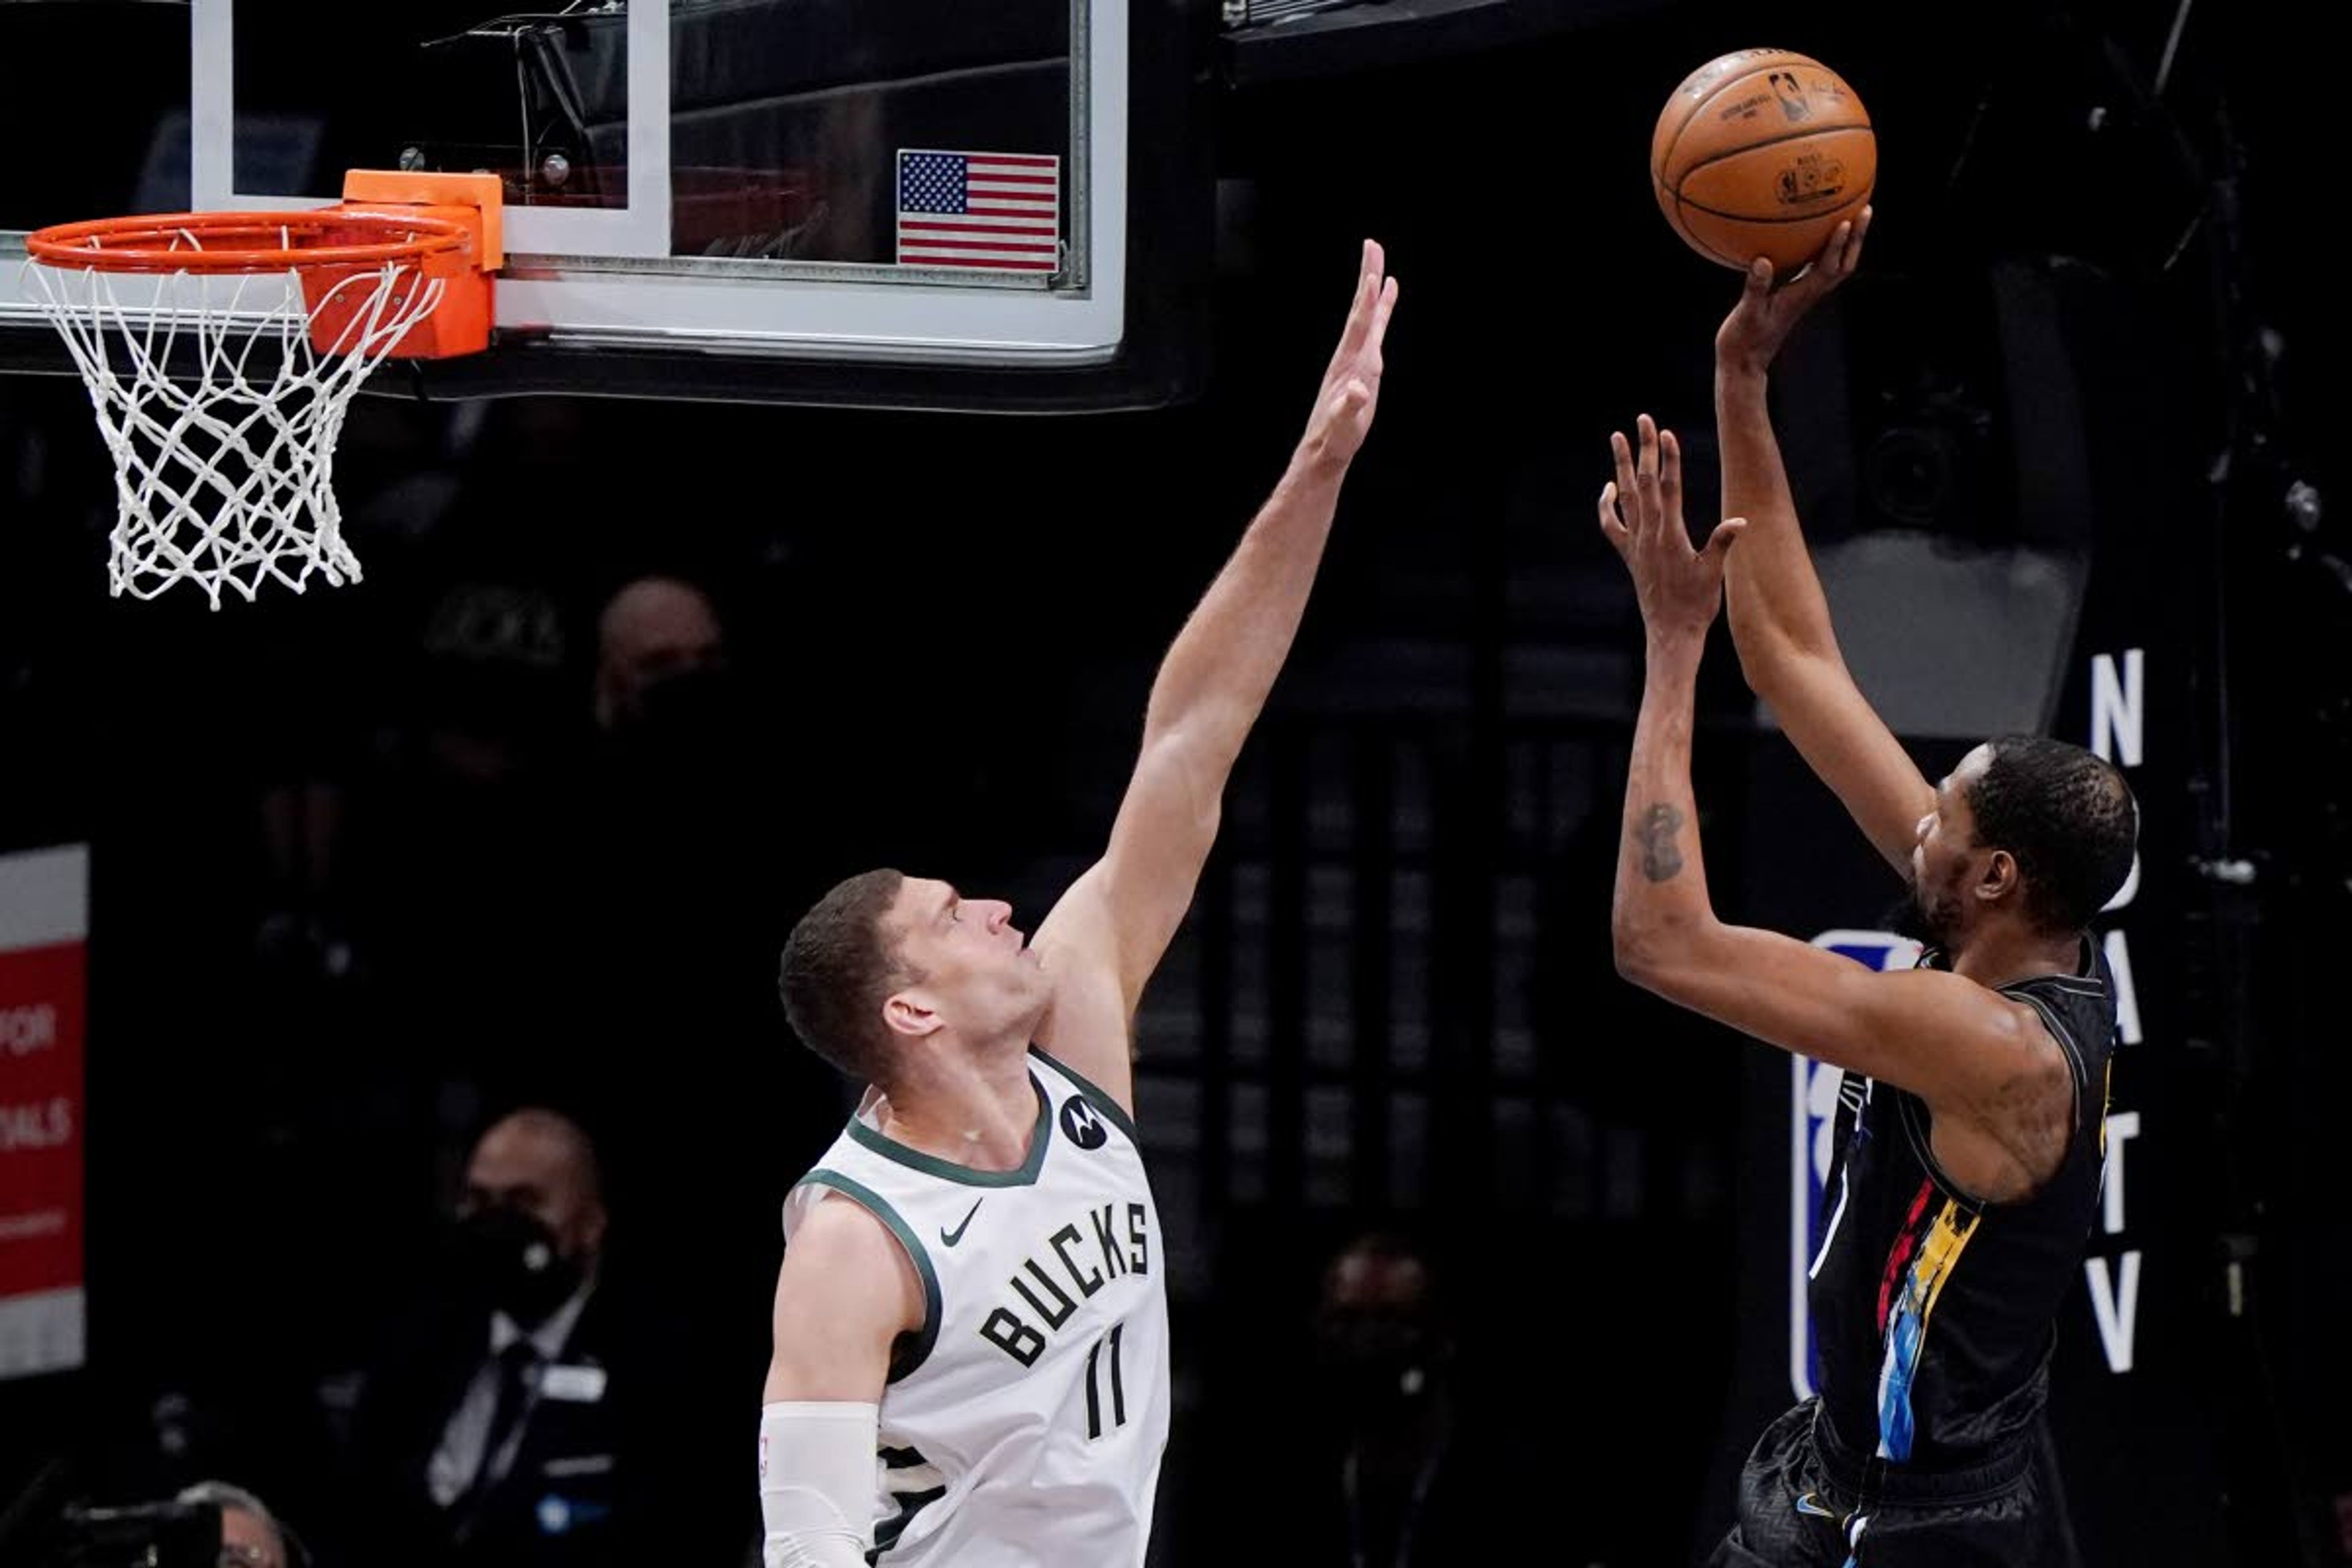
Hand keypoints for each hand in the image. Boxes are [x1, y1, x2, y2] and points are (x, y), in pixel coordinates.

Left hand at [1300, 239, 1399, 468]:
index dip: (1367, 303)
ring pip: (1366, 315)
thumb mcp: (1344, 426)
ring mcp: (1356, 357)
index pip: (1359, 327)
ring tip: (1380, 260)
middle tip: (1372, 244)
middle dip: (1367, 276)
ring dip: (1372, 286)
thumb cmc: (1336, 438)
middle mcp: (1351, 354)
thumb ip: (1350, 407)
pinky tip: (1387, 293)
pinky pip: (1373, 329)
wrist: (1326, 447)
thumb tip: (1358, 390)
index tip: (1373, 275)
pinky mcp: (1362, 364)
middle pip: (1360, 309)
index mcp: (1349, 364)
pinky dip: (1380, 309)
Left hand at [1599, 415, 1743, 640]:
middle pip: (1643, 484)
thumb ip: (1722, 543)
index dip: (1668, 459)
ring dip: (1620, 466)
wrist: (1671, 634)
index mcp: (1671, 536)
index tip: (1666, 433)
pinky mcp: (1629, 556)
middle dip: (1644, 449)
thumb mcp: (1714, 573)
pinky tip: (1609, 488)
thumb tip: (1741, 520)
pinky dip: (1607, 505)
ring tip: (1617, 437)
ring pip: (1625, 497)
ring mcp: (1635, 545)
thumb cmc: (1697, 606)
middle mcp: (1648, 536)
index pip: (1669, 488)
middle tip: (1643, 419)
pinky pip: (1612, 525)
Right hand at [1714, 206, 1870, 374]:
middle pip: (1843, 265)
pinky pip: (1817, 266)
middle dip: (1856, 238)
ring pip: (1836, 266)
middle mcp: (1809, 294)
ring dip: (1848, 242)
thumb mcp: (1747, 314)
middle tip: (1866, 210)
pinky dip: (1824, 248)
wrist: (1745, 360)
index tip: (1845, 222)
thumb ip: (1756, 288)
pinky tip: (1815, 233)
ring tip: (1853, 215)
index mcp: (1800, 297)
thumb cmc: (1744, 340)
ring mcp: (1805, 294)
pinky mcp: (1796, 294)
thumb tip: (1763, 261)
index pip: (1827, 269)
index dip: (1836, 246)